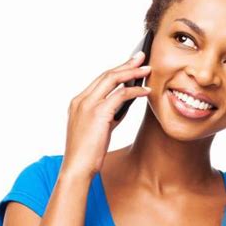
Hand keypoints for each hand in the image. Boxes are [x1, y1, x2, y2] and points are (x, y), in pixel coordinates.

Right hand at [59, 52, 150, 180]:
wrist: (77, 168)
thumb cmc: (88, 153)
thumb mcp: (99, 129)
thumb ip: (109, 114)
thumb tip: (127, 103)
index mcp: (79, 102)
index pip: (100, 80)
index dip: (117, 70)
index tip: (130, 64)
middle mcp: (81, 100)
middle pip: (107, 74)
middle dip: (126, 64)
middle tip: (142, 56)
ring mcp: (88, 105)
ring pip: (112, 79)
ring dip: (132, 72)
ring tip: (147, 68)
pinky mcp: (98, 113)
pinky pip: (120, 95)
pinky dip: (135, 91)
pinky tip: (146, 91)